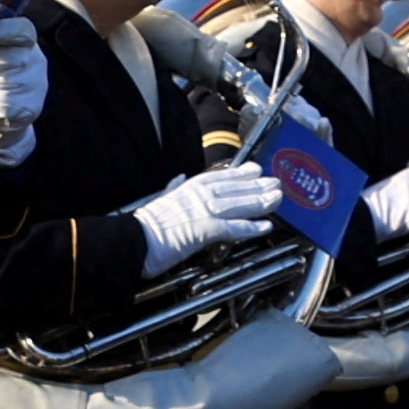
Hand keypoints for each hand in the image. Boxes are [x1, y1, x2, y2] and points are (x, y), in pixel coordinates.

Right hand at [127, 161, 284, 266]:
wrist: (131, 240)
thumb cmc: (142, 226)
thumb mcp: (159, 199)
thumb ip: (172, 188)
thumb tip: (178, 178)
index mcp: (187, 187)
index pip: (220, 177)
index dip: (240, 173)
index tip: (255, 169)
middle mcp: (198, 195)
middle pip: (235, 188)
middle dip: (258, 185)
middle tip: (277, 182)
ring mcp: (203, 210)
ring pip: (239, 204)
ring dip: (260, 201)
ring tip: (277, 199)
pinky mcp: (204, 229)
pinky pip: (233, 227)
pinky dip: (251, 227)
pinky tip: (265, 226)